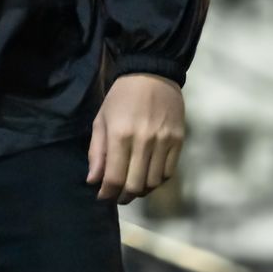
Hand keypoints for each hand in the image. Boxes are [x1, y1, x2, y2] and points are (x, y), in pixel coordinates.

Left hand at [86, 73, 184, 203]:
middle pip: (136, 185)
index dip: (107, 193)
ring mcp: (164, 142)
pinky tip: (148, 177)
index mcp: (120, 135)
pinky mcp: (179, 142)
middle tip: (117, 197)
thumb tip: (93, 180)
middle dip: (124, 196)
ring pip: (154, 182)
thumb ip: (97, 151)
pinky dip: (157, 181)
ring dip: (141, 190)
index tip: (102, 197)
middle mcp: (144, 141)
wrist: (152, 74)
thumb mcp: (101, 120)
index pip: (115, 177)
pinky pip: (168, 172)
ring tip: (132, 187)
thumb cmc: (121, 97)